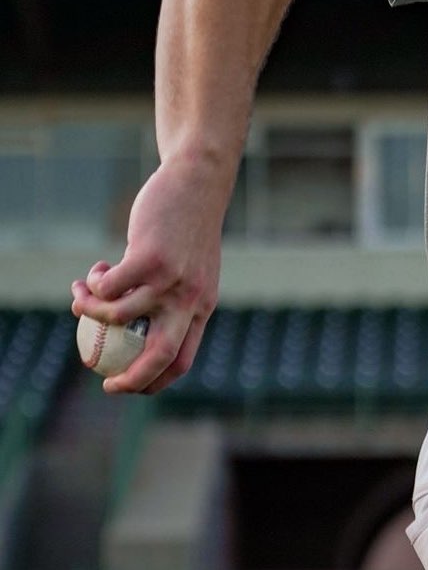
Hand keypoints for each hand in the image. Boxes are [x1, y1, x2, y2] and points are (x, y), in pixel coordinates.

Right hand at [70, 154, 227, 395]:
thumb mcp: (190, 270)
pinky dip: (93, 284)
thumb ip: (171, 298)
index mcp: (202, 307)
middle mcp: (189, 299)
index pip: (182, 359)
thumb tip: (130, 329)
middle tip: (102, 379)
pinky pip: (108, 287)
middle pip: (159, 354)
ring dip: (89, 310)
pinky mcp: (149, 258)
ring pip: (116, 316)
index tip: (126, 384)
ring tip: (83, 294)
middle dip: (130, 378)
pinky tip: (96, 270)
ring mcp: (170, 279)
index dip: (153, 381)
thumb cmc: (189, 230)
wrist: (199, 186)